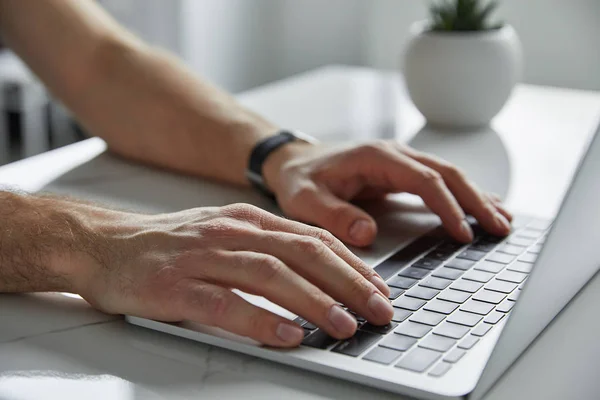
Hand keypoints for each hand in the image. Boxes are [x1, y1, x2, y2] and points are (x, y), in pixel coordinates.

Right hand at [75, 204, 392, 346]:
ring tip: (343, 326)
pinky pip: (224, 304)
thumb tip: (319, 275)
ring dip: (312, 301)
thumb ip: (267, 248)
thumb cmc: (170, 244)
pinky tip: (285, 336)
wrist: (104, 244)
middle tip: (378, 309)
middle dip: (347, 282)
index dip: (352, 264)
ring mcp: (202, 258)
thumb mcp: (225, 233)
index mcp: (247, 220)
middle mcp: (230, 232)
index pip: (313, 238)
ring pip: (269, 274)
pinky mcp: (175, 287)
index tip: (378, 288)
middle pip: (301, 253)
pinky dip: (259, 320)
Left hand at [263, 140, 511, 246]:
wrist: (294, 161)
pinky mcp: (401, 172)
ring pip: (449, 175)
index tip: (463, 232)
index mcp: (375, 157)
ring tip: (504, 220)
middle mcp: (394, 154)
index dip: (446, 205)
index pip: (423, 180)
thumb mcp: (305, 198)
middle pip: (447, 173)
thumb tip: (366, 233)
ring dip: (477, 196)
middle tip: (500, 227)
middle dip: (476, 200)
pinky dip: (463, 194)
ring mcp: (400, 161)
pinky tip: (482, 208)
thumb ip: (332, 215)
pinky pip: (440, 181)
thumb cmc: (300, 179)